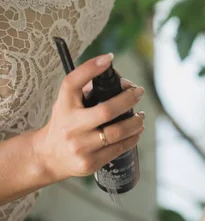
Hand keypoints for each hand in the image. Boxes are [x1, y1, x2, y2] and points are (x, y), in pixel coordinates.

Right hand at [32, 54, 145, 182]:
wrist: (48, 157)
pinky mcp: (90, 163)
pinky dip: (133, 137)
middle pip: (107, 110)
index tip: (109, 58)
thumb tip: (118, 76)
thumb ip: (87, 88)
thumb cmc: (65, 123)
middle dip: (129, 99)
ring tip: (141, 116)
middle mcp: (69, 126)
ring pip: (118, 132)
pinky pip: (119, 148)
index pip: (72, 83)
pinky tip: (136, 131)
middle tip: (138, 92)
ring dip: (136, 121)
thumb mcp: (67, 103)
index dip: (90, 68)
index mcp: (63, 107)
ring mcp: (80, 147)